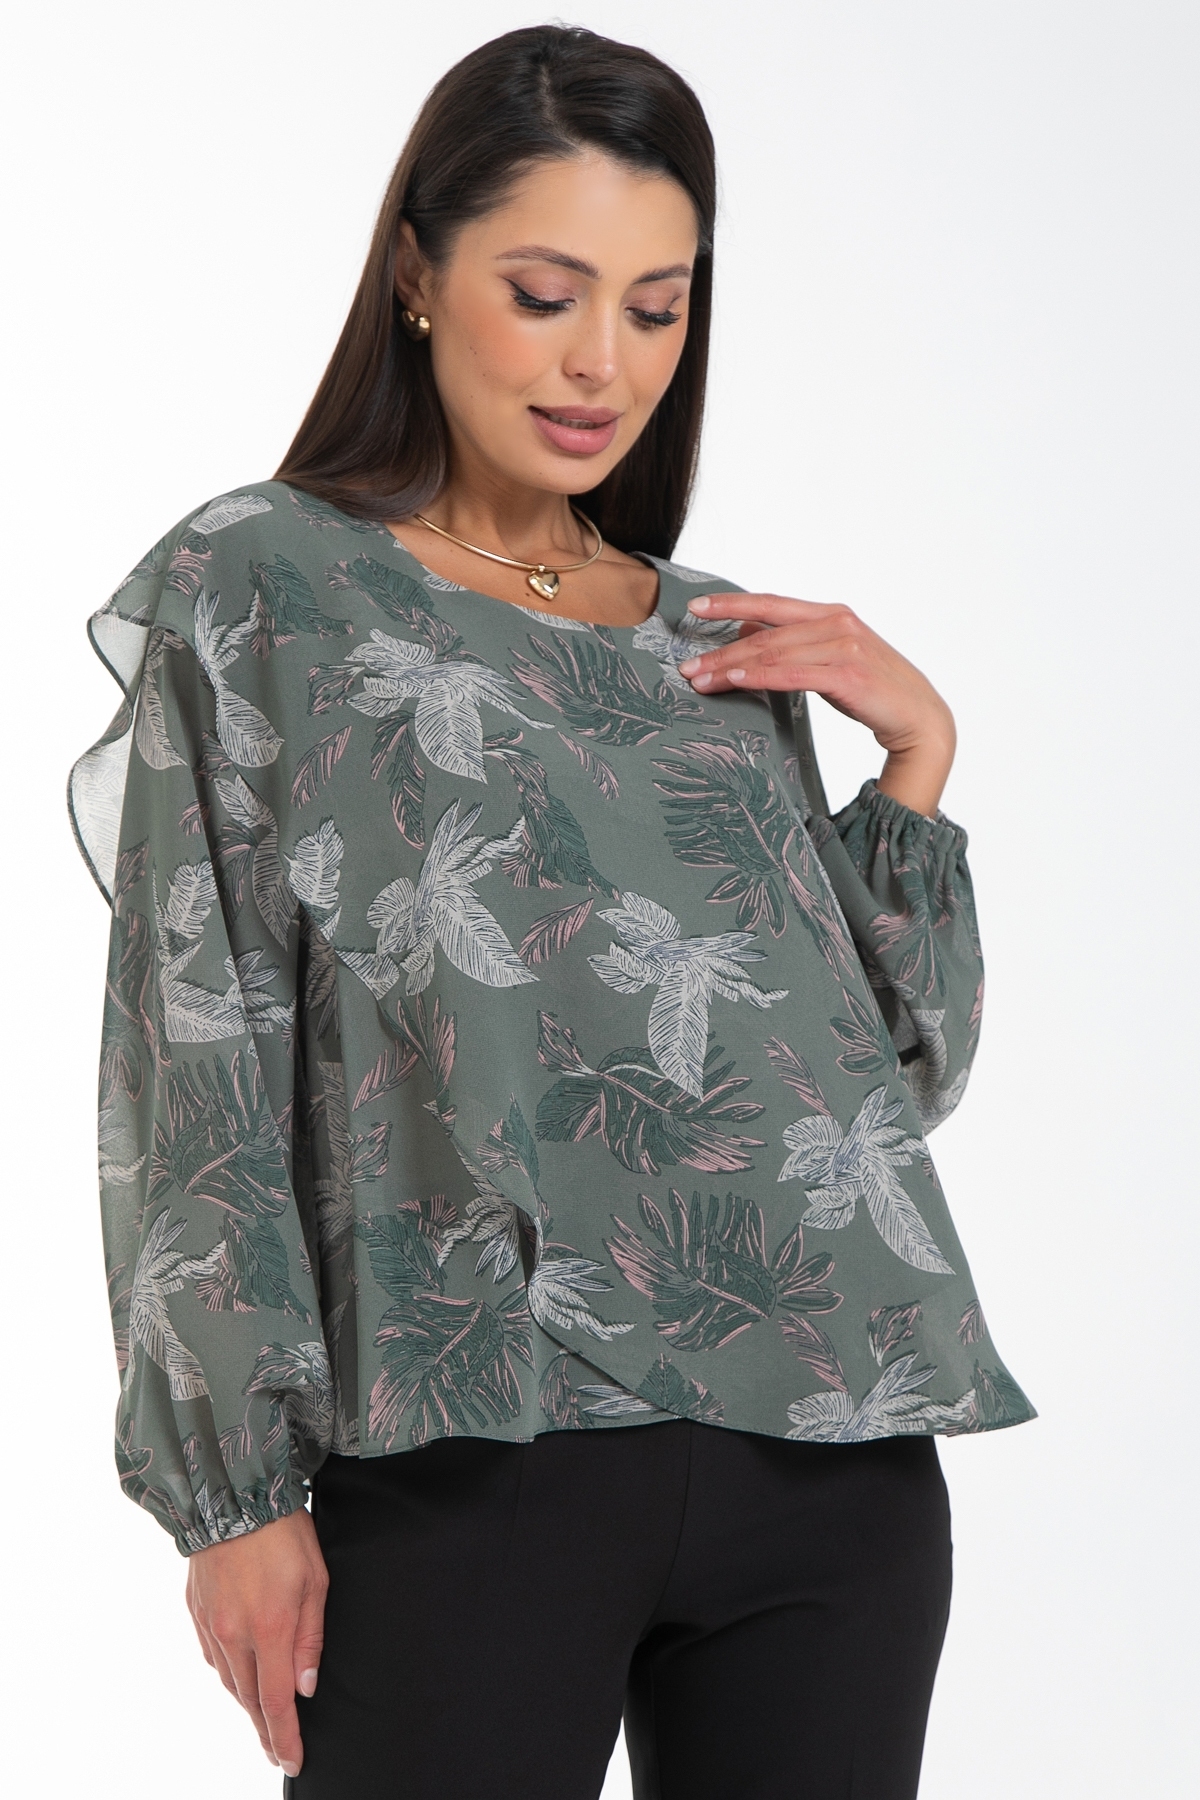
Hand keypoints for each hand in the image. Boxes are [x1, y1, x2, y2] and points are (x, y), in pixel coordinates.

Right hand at [186, 1507, 327, 1778]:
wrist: (231, 1494)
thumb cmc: (284, 1531)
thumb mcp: (315, 1579)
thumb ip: (310, 1636)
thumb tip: (305, 1686)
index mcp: (268, 1629)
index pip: (275, 1702)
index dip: (284, 1736)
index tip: (292, 1760)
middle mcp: (233, 1634)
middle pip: (249, 1699)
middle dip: (265, 1729)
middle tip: (278, 1748)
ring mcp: (210, 1624)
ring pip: (229, 1680)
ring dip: (247, 1702)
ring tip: (263, 1717)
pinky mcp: (196, 1610)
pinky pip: (213, 1655)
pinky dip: (229, 1672)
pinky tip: (240, 1673)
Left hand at [677, 593, 955, 817]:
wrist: (921, 719)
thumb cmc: (873, 690)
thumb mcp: (830, 659)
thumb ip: (794, 643)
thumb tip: (747, 631)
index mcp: (832, 614)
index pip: (771, 603)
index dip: (731, 603)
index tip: (695, 608)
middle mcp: (837, 623)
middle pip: (765, 632)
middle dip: (720, 649)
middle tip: (685, 665)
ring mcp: (844, 646)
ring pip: (773, 652)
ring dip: (730, 667)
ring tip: (698, 680)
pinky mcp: (847, 673)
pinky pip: (791, 673)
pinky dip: (759, 676)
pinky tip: (734, 680)